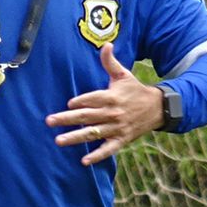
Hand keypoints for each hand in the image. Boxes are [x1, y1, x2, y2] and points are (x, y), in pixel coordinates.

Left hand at [46, 44, 162, 165]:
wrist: (157, 108)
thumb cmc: (135, 90)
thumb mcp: (123, 75)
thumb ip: (110, 62)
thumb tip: (107, 44)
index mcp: (111, 96)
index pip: (93, 99)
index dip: (81, 101)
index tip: (69, 104)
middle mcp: (113, 113)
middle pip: (87, 116)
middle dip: (67, 119)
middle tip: (50, 121)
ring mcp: (117, 128)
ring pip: (93, 133)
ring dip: (76, 138)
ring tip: (59, 141)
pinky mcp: (122, 140)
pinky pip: (108, 149)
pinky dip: (97, 156)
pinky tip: (84, 161)